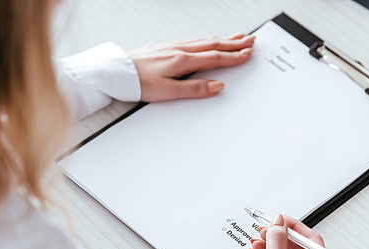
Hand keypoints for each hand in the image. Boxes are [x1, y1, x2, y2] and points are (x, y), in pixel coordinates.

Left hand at [128, 33, 254, 101]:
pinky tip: (207, 40)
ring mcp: (171, 46)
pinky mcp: (164, 46)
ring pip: (203, 40)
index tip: (248, 54)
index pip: (215, 57)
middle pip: (212, 44)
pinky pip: (192, 40)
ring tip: (236, 37)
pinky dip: (206, 39)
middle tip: (250, 40)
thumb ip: (195, 89)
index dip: (233, 56)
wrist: (117, 72)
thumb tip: (218, 86)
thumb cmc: (139, 83)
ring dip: (222, 38)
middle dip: (234, 43)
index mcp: (182, 60)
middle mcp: (179, 49)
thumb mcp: (168, 92)